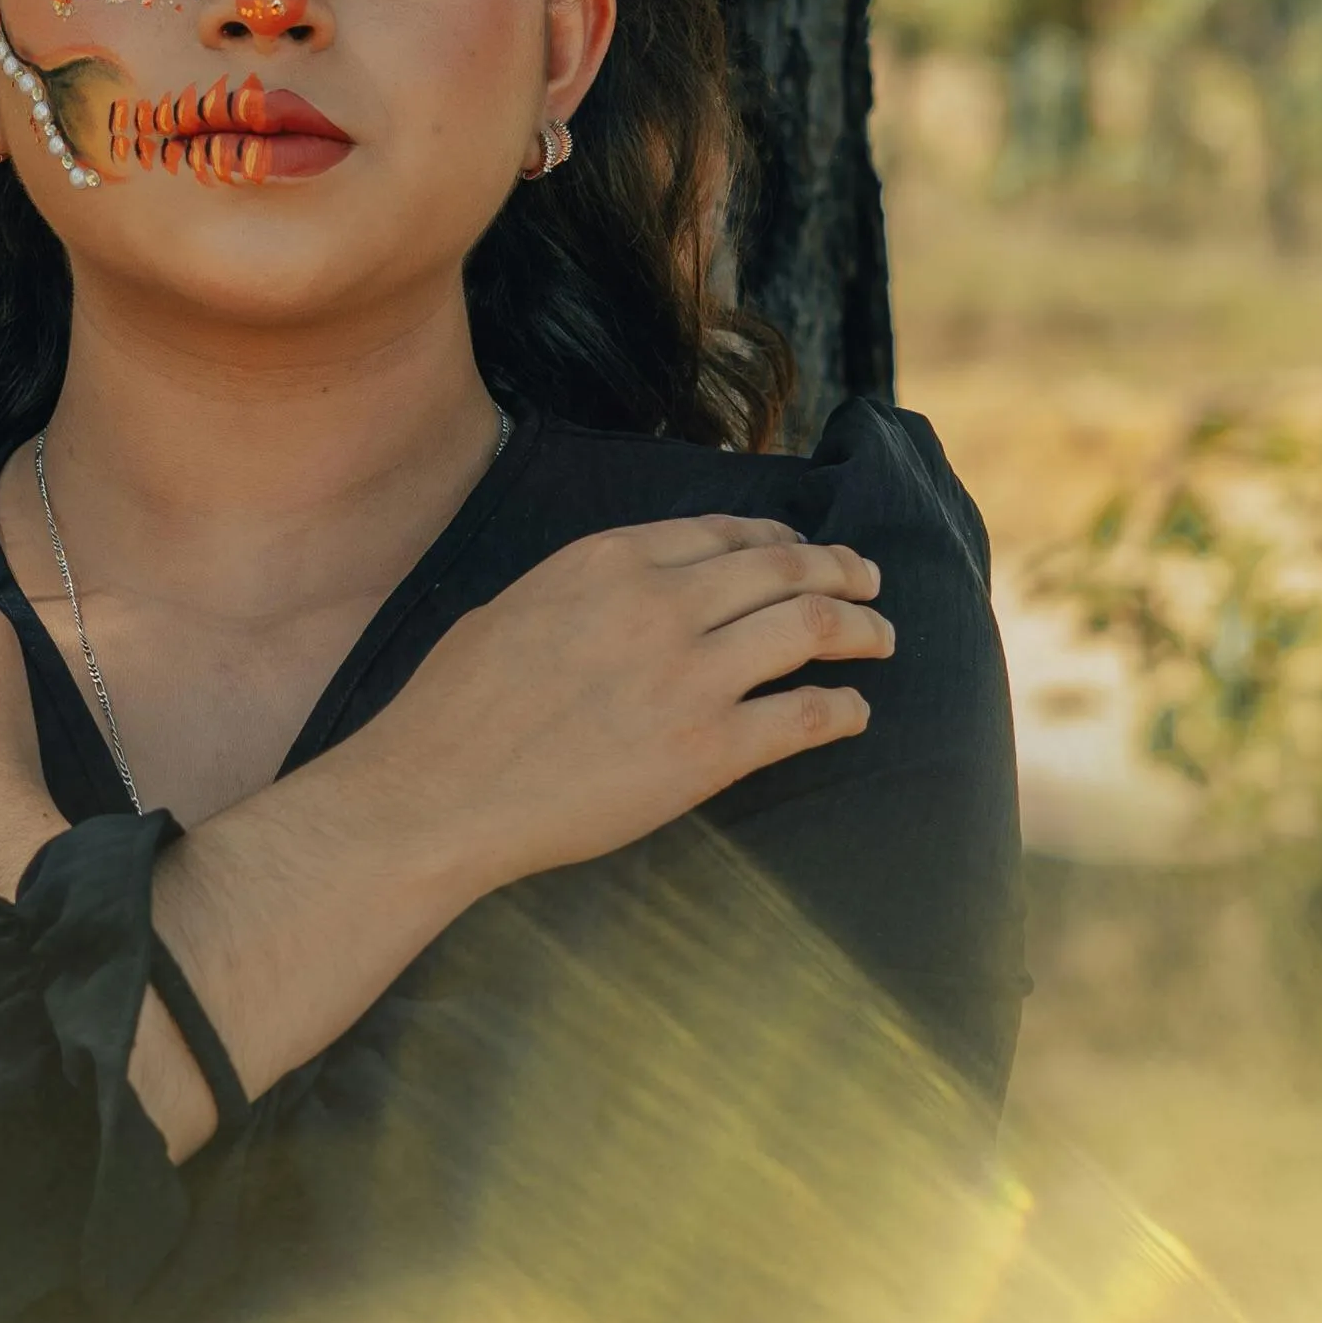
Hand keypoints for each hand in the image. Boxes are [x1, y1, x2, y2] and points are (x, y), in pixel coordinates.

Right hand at [359, 513, 888, 904]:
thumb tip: (629, 588)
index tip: (802, 547)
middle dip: (841, 568)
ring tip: (882, 637)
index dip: (779, 537)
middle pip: (785, 566)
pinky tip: (853, 712)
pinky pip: (805, 717)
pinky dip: (843, 709)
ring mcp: (691, 675)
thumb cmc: (456, 706)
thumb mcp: (517, 603)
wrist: (440, 790)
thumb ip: (587, 586)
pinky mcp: (709, 749)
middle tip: (869, 580)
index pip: (727, 532)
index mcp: (612, 558)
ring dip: (861, 627)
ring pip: (810, 625)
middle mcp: (662, 602)